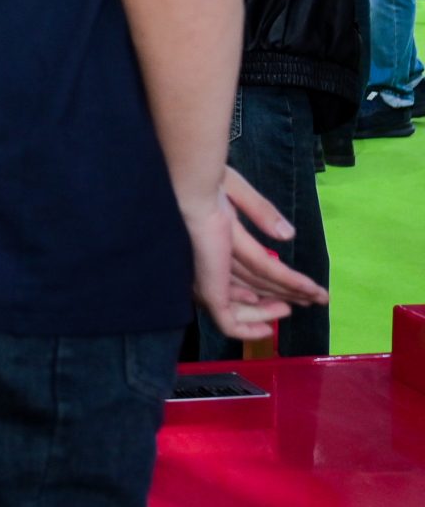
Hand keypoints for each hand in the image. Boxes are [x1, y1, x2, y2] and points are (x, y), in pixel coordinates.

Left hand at [186, 166, 325, 343]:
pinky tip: (273, 325)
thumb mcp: (239, 194)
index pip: (241, 271)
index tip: (297, 285)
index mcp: (211, 243)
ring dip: (284, 300)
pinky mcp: (210, 289)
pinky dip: (254, 320)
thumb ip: (262, 212)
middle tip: (314, 297)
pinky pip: (228, 318)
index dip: (269, 282)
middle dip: (284, 293)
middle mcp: (208, 265)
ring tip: (314, 300)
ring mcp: (209, 278)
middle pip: (251, 286)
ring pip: (251, 298)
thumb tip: (287, 235)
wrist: (192, 190)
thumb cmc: (207, 182)